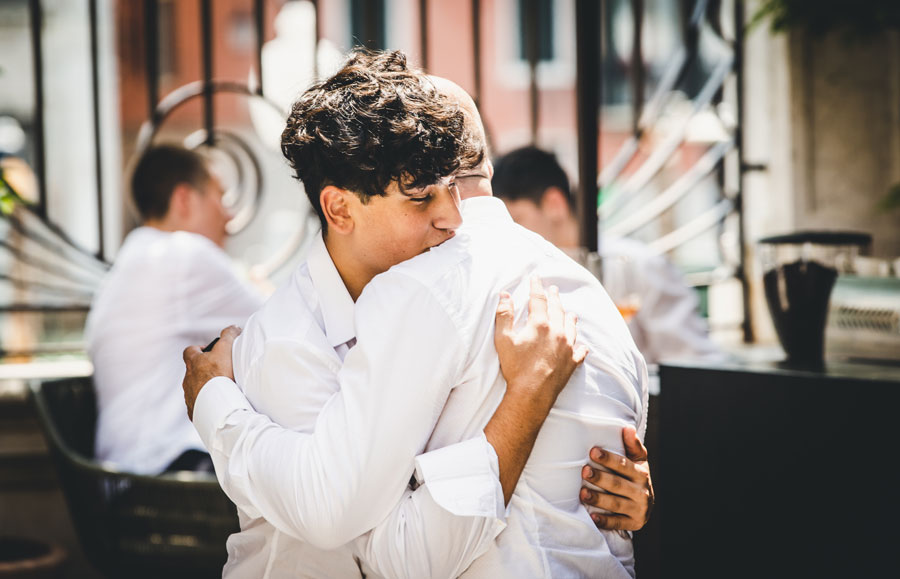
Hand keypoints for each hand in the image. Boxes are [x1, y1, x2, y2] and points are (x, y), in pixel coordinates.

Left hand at [182, 325, 241, 420]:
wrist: (218, 405)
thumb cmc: (220, 376)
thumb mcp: (225, 350)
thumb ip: (228, 335)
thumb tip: (233, 328)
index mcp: (193, 364)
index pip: (189, 351)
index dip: (199, 349)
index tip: (211, 351)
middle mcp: (188, 380)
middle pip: (193, 371)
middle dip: (204, 370)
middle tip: (220, 370)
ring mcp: (190, 396)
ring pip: (195, 388)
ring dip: (206, 387)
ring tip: (222, 388)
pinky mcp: (194, 410)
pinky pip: (199, 405)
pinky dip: (207, 403)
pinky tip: (219, 403)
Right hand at [494, 276, 588, 409]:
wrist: (531, 393)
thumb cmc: (515, 367)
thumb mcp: (503, 340)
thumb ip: (504, 315)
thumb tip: (504, 295)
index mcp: (540, 324)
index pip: (538, 299)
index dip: (536, 287)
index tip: (535, 278)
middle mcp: (557, 332)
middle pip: (557, 309)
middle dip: (554, 297)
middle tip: (553, 289)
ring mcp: (567, 347)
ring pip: (571, 326)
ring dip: (569, 317)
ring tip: (570, 313)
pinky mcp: (572, 362)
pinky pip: (580, 350)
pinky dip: (580, 345)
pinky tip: (582, 345)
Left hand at [579, 426, 653, 530]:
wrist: (646, 504)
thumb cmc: (635, 476)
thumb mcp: (638, 460)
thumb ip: (632, 445)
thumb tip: (627, 428)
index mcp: (642, 474)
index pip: (624, 465)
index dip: (608, 458)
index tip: (593, 451)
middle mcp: (642, 492)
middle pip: (618, 484)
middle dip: (600, 478)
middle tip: (584, 471)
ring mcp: (638, 509)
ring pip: (616, 504)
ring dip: (599, 499)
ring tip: (583, 493)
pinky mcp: (633, 524)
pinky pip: (618, 523)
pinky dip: (606, 521)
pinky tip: (593, 518)